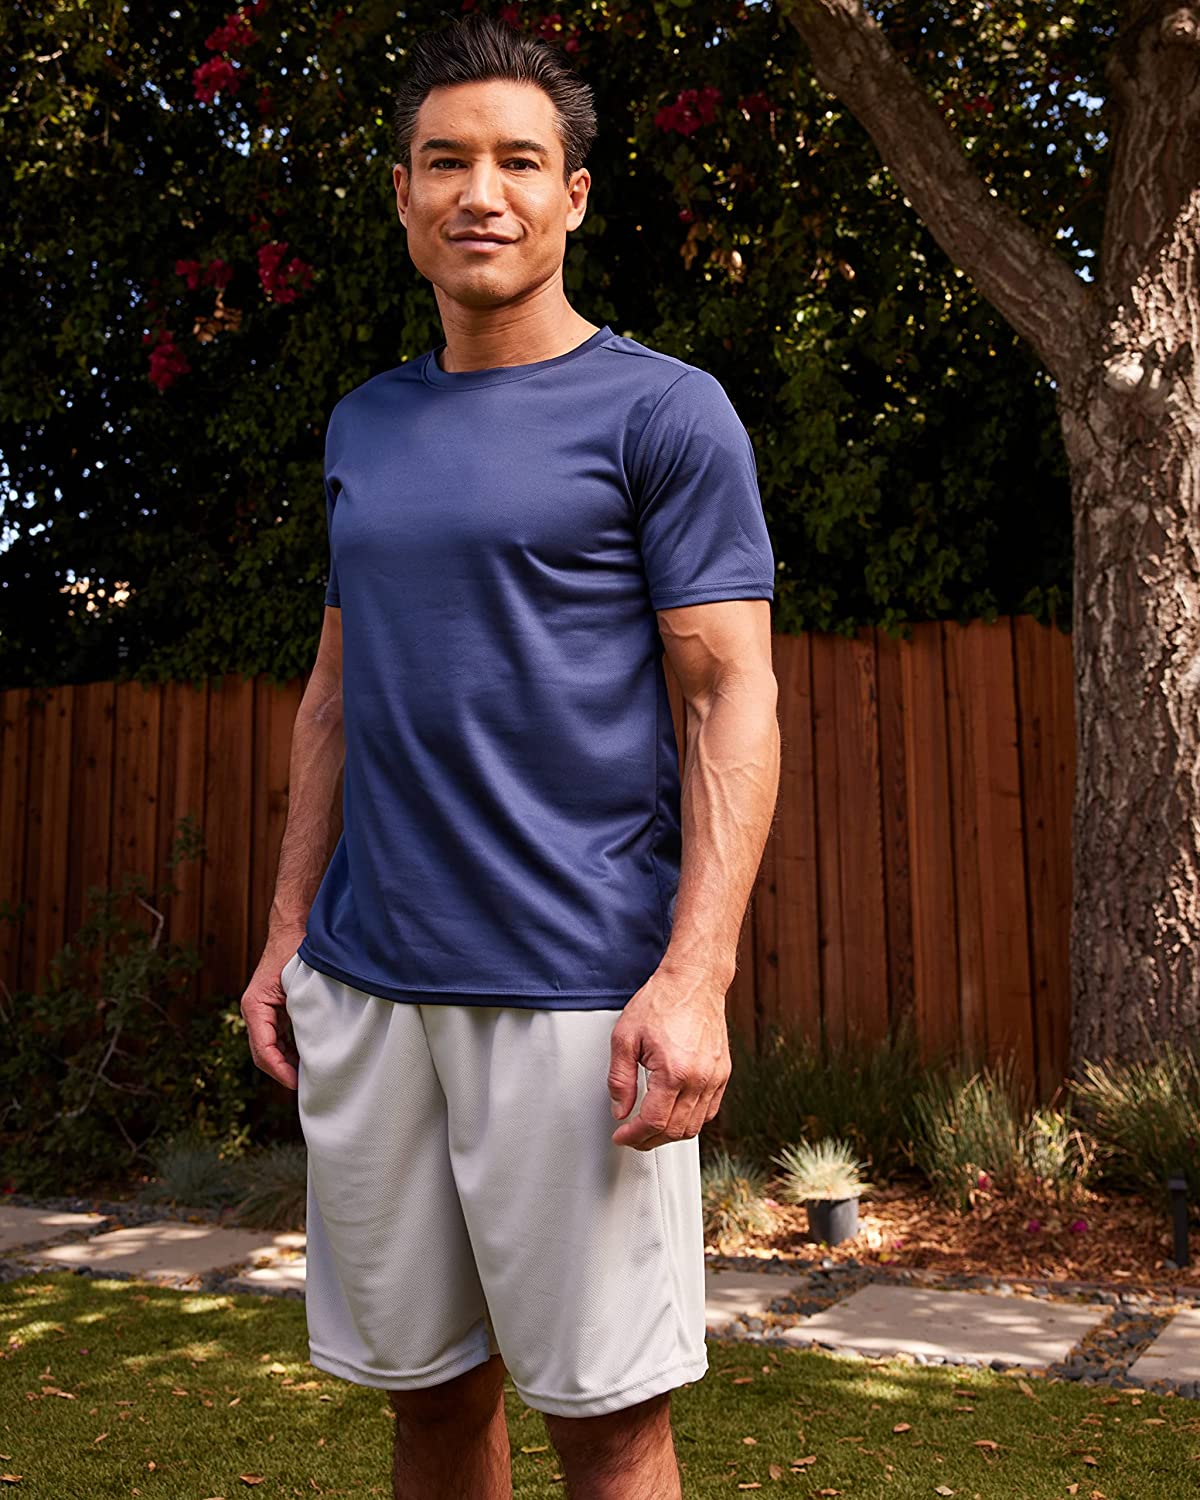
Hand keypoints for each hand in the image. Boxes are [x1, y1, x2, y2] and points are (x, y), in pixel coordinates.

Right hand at [241, 935, 304, 1091]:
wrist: (291, 928)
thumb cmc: (296, 951)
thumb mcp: (300, 984)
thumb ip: (304, 1012)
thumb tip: (316, 1046)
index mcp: (255, 1006)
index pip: (263, 1049)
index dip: (279, 1070)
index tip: (297, 1083)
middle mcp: (253, 1011)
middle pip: (263, 1053)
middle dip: (282, 1072)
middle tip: (306, 1087)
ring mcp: (261, 1011)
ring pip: (268, 1048)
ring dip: (285, 1063)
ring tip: (309, 1077)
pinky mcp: (271, 1009)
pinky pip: (276, 1037)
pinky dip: (288, 1050)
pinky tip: (307, 1058)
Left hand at [608, 961, 730, 1150]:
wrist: (694, 981)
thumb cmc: (662, 1001)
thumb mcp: (625, 1037)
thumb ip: (620, 1079)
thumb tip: (621, 1110)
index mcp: (674, 1071)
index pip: (654, 1123)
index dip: (634, 1136)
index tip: (622, 1136)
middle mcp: (699, 1078)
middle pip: (675, 1130)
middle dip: (649, 1140)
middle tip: (632, 1137)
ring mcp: (715, 1077)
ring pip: (695, 1126)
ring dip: (670, 1134)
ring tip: (650, 1129)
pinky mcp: (723, 1073)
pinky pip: (709, 1111)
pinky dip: (690, 1120)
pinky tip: (674, 1114)